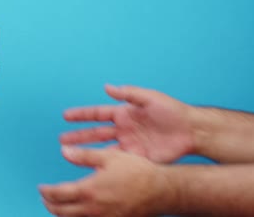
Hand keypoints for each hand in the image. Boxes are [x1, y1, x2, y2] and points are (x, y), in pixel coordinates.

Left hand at [39, 147, 172, 216]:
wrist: (161, 191)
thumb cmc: (137, 171)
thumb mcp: (110, 157)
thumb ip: (84, 155)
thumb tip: (64, 150)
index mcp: (89, 190)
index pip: (57, 194)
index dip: (45, 191)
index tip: (41, 187)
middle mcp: (93, 208)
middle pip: (61, 212)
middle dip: (49, 204)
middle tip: (44, 197)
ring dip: (61, 213)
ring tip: (57, 206)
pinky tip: (78, 212)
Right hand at [60, 85, 193, 162]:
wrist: (191, 132)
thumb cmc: (173, 111)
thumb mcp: (150, 98)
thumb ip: (128, 94)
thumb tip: (107, 87)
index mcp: (124, 113)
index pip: (98, 114)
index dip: (82, 115)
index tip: (66, 116)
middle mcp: (123, 128)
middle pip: (95, 133)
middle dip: (78, 136)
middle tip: (62, 140)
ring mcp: (129, 144)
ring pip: (102, 148)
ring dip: (86, 151)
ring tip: (70, 154)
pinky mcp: (137, 157)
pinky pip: (116, 160)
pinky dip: (104, 163)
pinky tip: (92, 167)